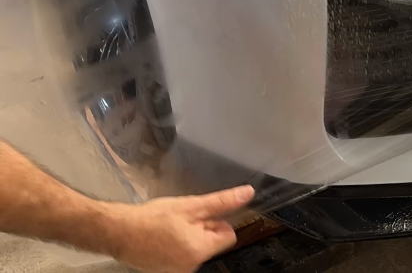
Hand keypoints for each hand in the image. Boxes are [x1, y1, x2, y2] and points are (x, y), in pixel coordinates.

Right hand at [100, 185, 255, 272]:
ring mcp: (178, 271)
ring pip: (197, 248)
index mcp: (201, 250)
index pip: (228, 236)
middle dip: (202, 229)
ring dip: (189, 237)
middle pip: (212, 243)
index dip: (216, 222)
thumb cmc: (153, 218)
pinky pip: (182, 256)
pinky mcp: (166, 272)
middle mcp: (192, 266)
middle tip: (181, 220)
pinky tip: (161, 237)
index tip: (199, 216)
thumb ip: (222, 202)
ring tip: (169, 229)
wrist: (117, 232)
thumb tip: (248, 194)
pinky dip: (177, 246)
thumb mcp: (191, 206)